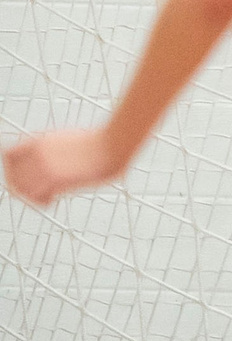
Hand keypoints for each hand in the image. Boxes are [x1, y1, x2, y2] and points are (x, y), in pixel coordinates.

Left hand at [5, 128, 128, 206]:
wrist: (111, 144)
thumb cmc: (99, 142)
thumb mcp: (67, 138)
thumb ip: (52, 149)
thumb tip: (52, 159)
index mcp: (39, 141)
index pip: (8, 156)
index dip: (12, 168)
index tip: (22, 175)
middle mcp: (38, 154)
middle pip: (12, 174)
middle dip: (18, 185)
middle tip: (29, 193)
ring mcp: (46, 166)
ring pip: (22, 187)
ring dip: (29, 195)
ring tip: (42, 198)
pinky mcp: (57, 179)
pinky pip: (37, 195)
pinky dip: (41, 201)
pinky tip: (50, 201)